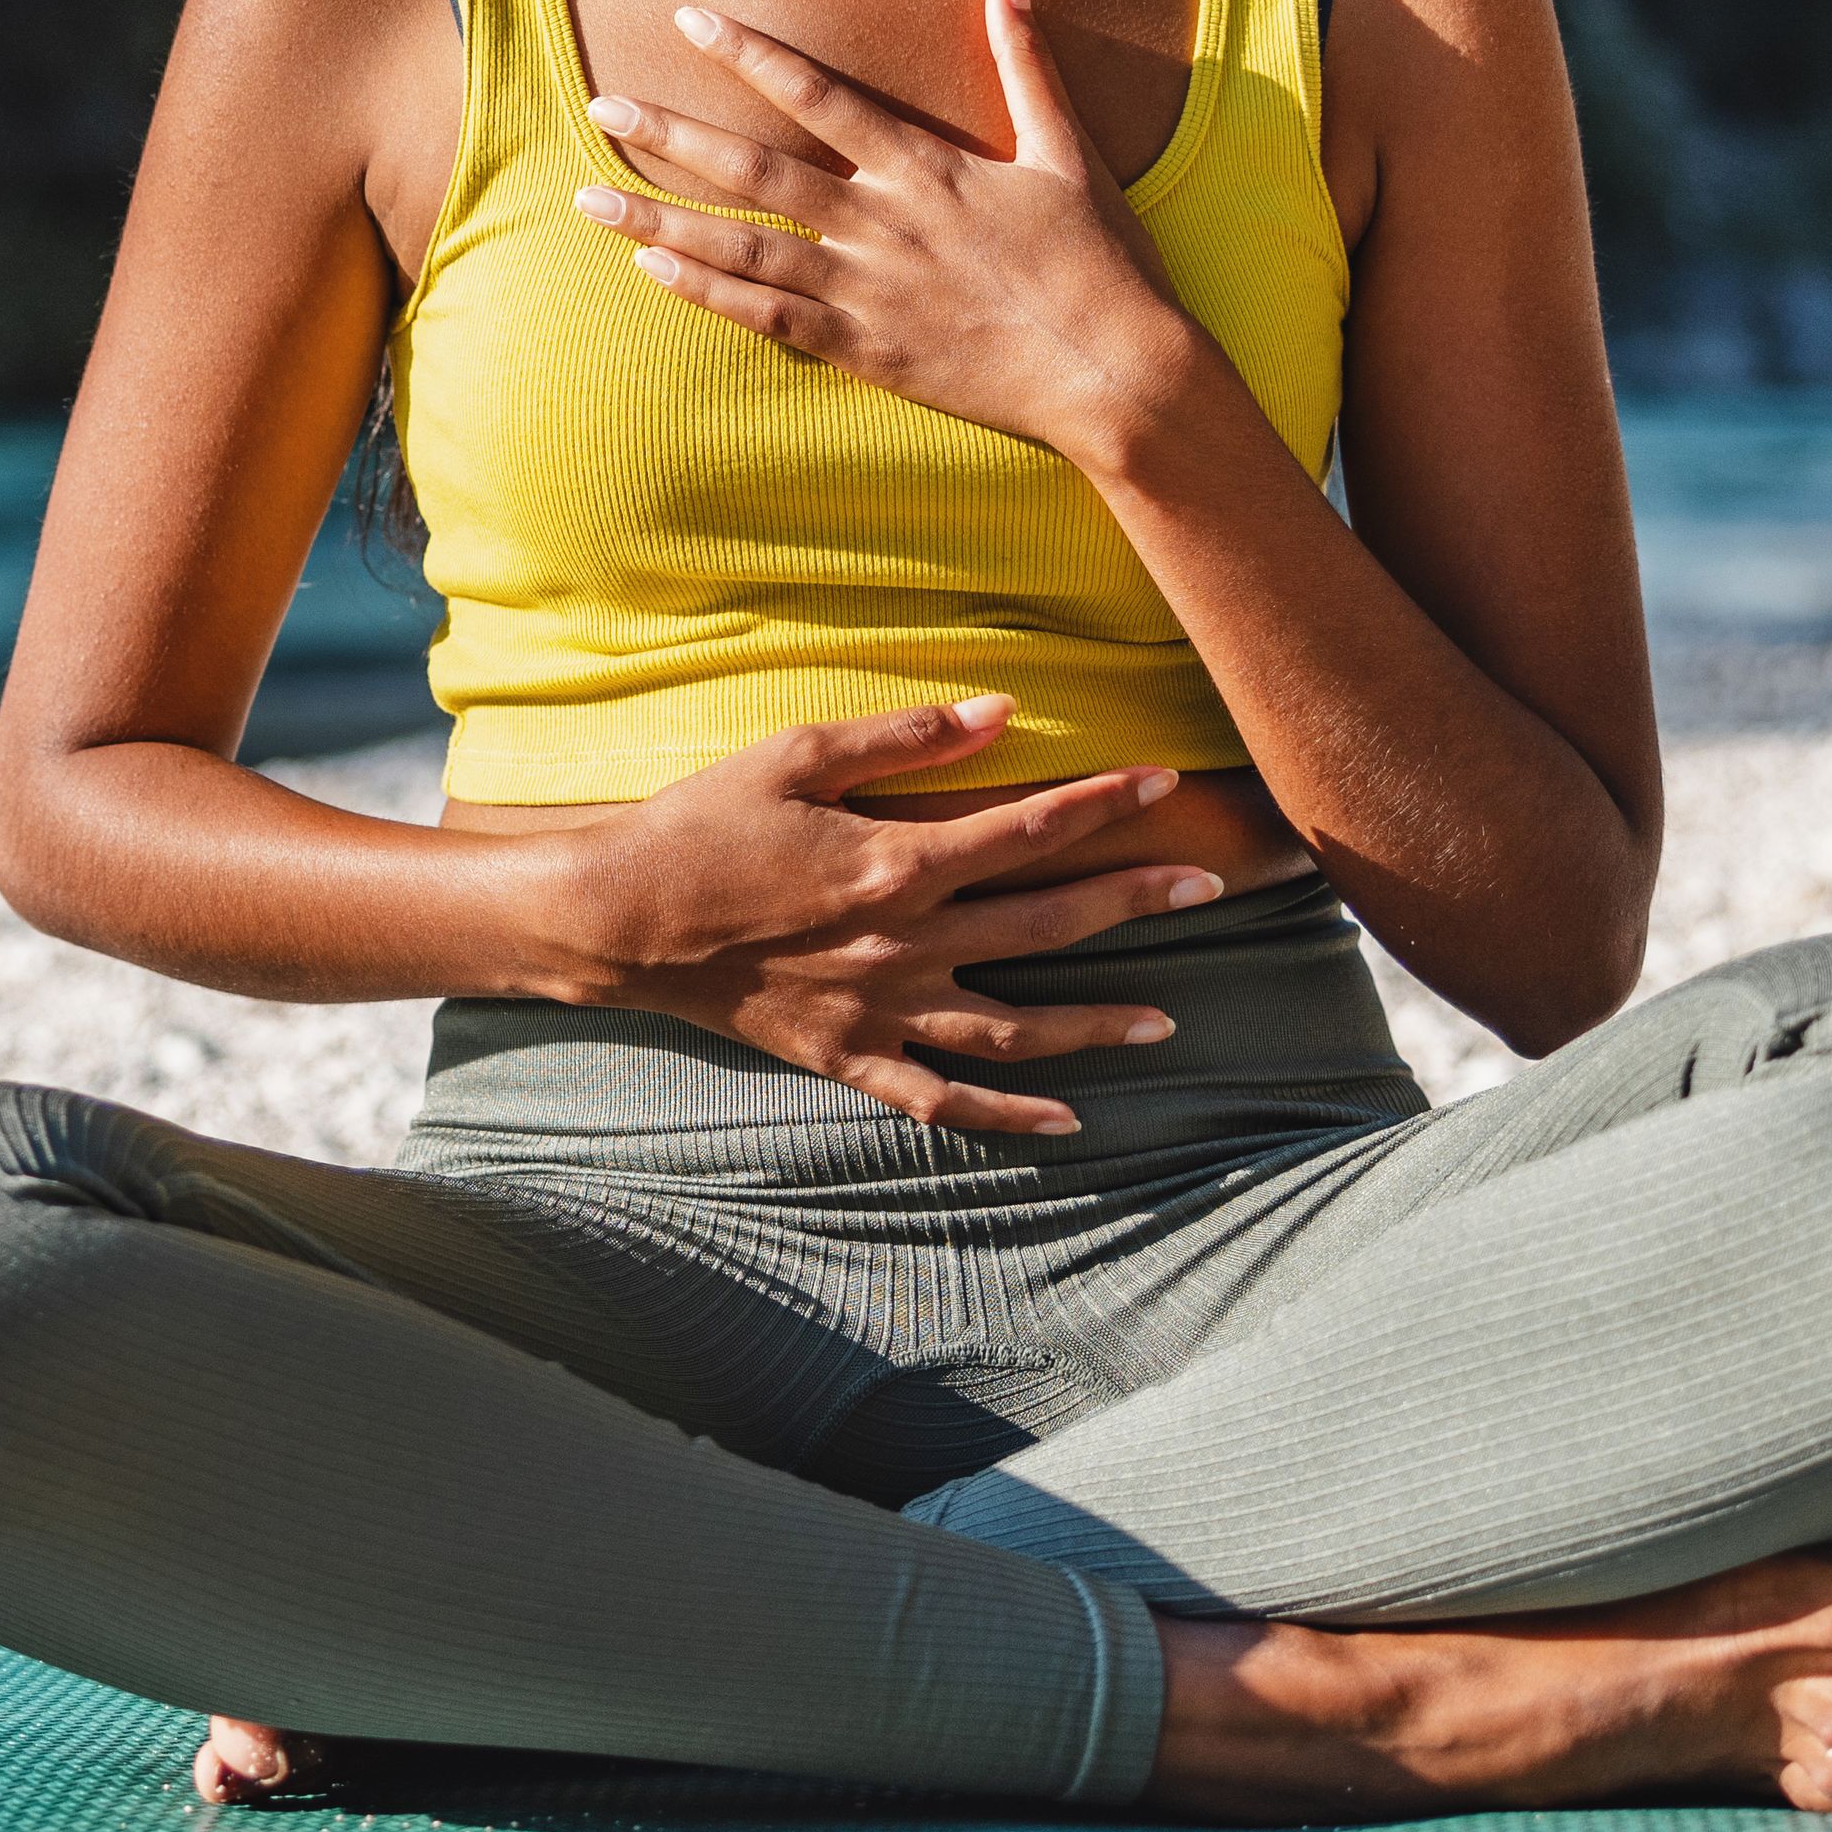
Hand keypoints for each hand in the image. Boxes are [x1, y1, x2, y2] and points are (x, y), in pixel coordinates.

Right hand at [526, 697, 1226, 1135]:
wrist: (622, 919)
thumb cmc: (706, 823)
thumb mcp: (797, 754)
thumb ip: (907, 736)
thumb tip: (1002, 710)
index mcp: (897, 863)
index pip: (1028, 829)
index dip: (1103, 800)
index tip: (1163, 777)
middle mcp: (904, 945)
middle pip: (1047, 924)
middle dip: (1135, 900)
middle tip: (1209, 884)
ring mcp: (881, 1011)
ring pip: (1015, 1030)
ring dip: (1098, 1025)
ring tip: (1168, 1023)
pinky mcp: (851, 1059)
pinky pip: (943, 1102)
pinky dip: (1009, 1119)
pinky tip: (1069, 1121)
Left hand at [575, 0, 1209, 466]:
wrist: (1116, 374)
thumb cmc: (1100, 263)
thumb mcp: (1067, 150)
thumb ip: (1028, 62)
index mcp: (928, 168)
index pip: (818, 96)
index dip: (751, 55)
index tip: (689, 23)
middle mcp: (883, 224)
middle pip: (755, 170)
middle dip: (671, 134)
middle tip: (599, 105)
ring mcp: (868, 291)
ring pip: (742, 248)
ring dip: (661, 219)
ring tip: (590, 199)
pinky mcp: (866, 351)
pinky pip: (769, 318)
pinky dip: (707, 294)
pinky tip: (652, 271)